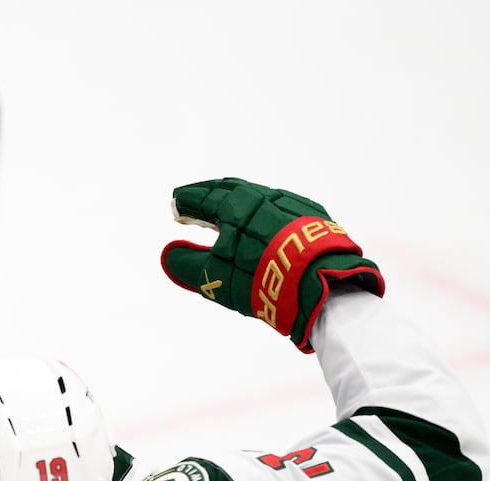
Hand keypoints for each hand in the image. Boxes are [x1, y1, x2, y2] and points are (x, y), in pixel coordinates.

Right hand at [161, 177, 383, 351]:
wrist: (320, 283)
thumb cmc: (260, 279)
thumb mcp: (214, 278)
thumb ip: (186, 265)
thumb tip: (168, 254)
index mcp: (235, 205)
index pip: (203, 197)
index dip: (186, 200)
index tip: (175, 203)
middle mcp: (263, 197)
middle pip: (230, 189)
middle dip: (208, 194)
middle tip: (194, 201)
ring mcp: (290, 204)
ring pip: (257, 196)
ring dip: (236, 201)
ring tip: (225, 210)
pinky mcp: (311, 216)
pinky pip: (280, 206)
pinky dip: (261, 210)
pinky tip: (262, 221)